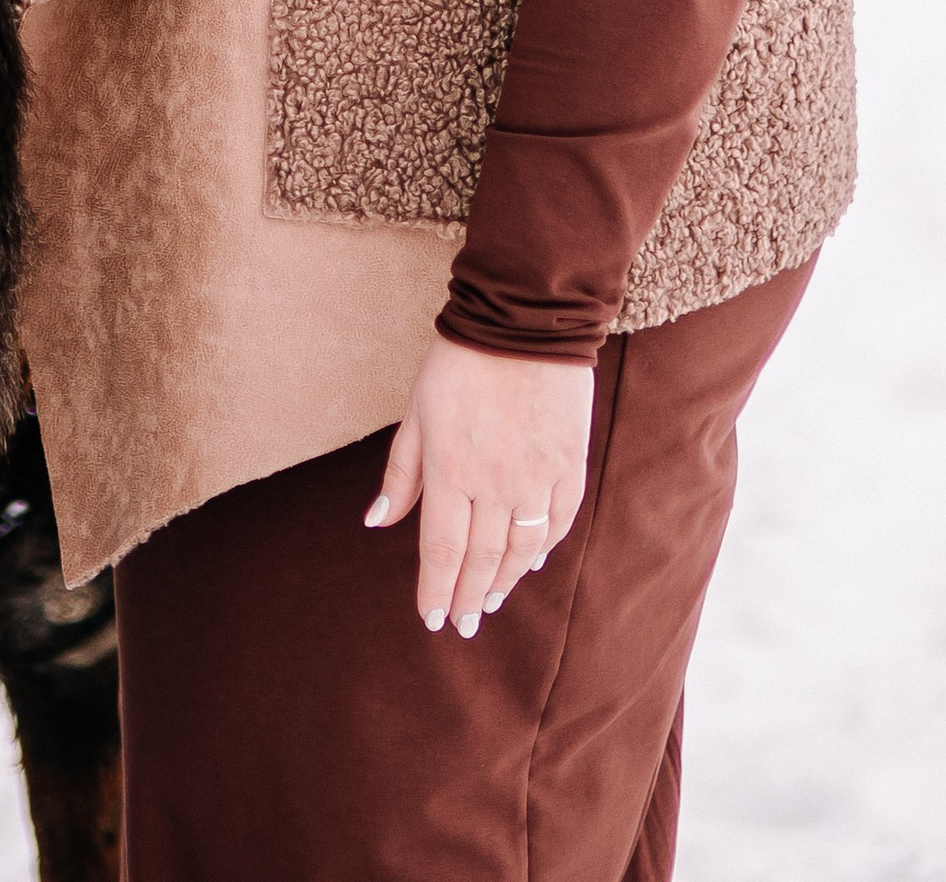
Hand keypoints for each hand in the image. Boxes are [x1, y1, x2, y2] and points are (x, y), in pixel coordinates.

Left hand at [364, 334, 593, 636]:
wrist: (524, 320)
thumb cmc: (460, 362)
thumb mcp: (418, 411)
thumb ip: (402, 472)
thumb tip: (376, 523)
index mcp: (452, 469)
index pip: (442, 549)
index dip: (435, 589)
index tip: (431, 618)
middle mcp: (496, 482)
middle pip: (481, 558)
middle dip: (468, 596)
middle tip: (462, 625)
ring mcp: (537, 477)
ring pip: (521, 549)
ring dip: (505, 581)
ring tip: (491, 602)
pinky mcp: (569, 465)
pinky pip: (557, 522)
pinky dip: (544, 548)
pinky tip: (532, 562)